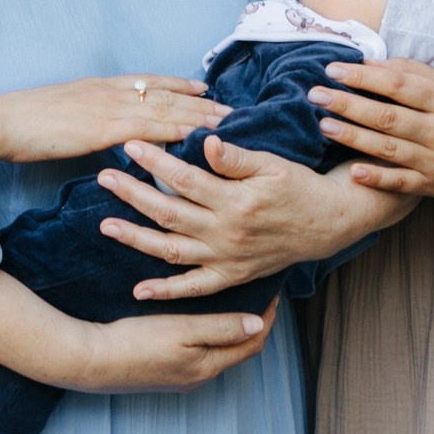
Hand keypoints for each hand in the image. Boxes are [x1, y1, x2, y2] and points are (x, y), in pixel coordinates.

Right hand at [0, 75, 227, 162]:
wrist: (3, 121)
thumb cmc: (25, 122)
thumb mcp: (63, 113)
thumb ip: (87, 118)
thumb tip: (102, 128)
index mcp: (100, 86)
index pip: (149, 81)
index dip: (179, 83)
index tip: (203, 86)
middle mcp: (110, 91)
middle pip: (166, 93)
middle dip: (200, 102)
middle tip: (230, 107)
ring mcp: (108, 107)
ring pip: (164, 109)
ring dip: (197, 116)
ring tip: (225, 122)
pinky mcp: (103, 128)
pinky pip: (147, 128)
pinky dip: (174, 130)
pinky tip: (194, 136)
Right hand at [60, 299, 278, 393]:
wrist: (91, 360)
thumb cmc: (136, 342)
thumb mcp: (182, 330)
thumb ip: (221, 327)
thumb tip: (258, 324)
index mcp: (208, 367)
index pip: (251, 343)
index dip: (266, 317)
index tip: (272, 292)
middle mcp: (198, 375)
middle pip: (236, 347)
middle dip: (251, 321)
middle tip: (256, 292)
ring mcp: (179, 374)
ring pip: (216, 348)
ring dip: (228, 326)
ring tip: (231, 298)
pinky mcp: (162, 368)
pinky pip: (197, 349)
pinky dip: (207, 331)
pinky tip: (197, 314)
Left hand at [95, 136, 416, 300]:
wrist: (329, 223)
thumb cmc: (300, 187)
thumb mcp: (273, 165)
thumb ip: (236, 158)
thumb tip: (207, 142)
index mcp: (236, 201)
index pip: (184, 179)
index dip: (155, 162)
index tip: (129, 145)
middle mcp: (227, 233)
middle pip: (169, 213)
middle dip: (132, 195)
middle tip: (103, 177)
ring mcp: (227, 258)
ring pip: (173, 251)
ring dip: (137, 240)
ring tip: (106, 225)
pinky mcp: (231, 275)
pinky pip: (195, 288)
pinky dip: (167, 291)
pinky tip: (139, 289)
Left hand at [312, 58, 433, 207]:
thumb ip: (413, 73)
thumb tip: (371, 62)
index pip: (398, 85)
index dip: (364, 77)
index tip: (333, 69)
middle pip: (388, 116)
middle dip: (348, 104)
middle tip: (315, 95)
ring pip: (388, 148)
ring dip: (353, 137)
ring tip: (323, 124)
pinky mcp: (431, 186)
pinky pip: (400, 183)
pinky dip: (377, 178)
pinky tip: (352, 170)